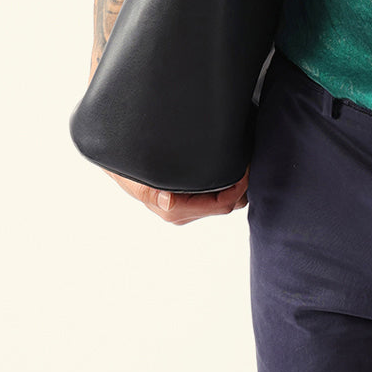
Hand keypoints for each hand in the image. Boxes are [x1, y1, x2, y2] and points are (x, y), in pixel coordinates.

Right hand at [105, 167, 249, 225]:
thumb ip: (151, 191)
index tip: (248, 165)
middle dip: (241, 184)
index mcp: (177, 211)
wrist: (121, 164)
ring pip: (225, 199)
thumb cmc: (129, 171)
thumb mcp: (137, 180)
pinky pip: (218, 194)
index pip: (222, 205)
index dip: (239, 186)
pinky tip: (231, 164)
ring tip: (242, 159)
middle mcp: (185, 212)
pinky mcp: (191, 198)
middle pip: (228, 204)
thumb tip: (168, 201)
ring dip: (236, 182)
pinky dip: (228, 181)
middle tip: (250, 159)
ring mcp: (190, 207)